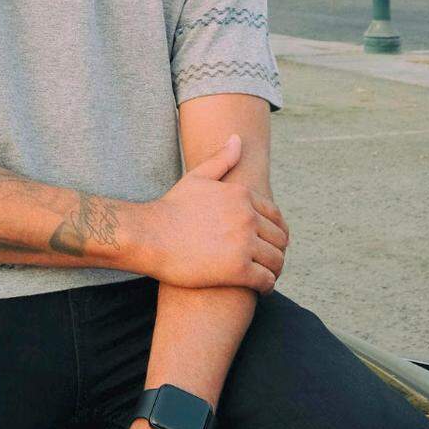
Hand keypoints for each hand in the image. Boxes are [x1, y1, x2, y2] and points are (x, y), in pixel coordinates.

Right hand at [144, 135, 288, 292]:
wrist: (148, 236)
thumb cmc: (170, 208)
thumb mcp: (197, 177)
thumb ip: (222, 159)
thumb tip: (238, 139)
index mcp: (242, 196)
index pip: (276, 217)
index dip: (276, 232)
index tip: (269, 242)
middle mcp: (247, 217)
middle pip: (279, 239)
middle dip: (277, 251)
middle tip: (269, 263)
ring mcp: (243, 244)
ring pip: (276, 260)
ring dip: (275, 270)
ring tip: (266, 276)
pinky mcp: (237, 270)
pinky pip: (266, 280)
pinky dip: (267, 286)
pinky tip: (259, 289)